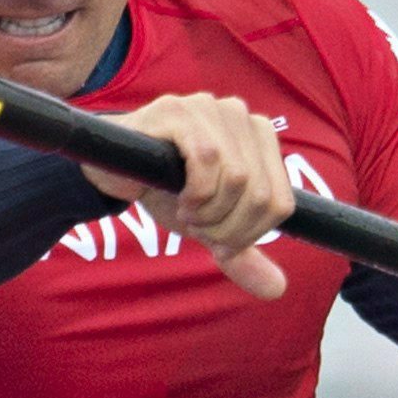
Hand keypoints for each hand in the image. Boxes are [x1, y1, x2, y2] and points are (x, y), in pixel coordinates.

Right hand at [83, 92, 294, 299]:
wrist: (115, 173)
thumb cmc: (167, 191)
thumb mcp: (211, 228)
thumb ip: (243, 255)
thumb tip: (276, 289)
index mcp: (260, 137)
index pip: (281, 203)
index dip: (251, 234)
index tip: (219, 239)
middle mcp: (241, 116)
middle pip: (260, 195)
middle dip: (228, 227)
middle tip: (198, 225)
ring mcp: (211, 107)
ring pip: (238, 178)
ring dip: (210, 211)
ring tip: (187, 210)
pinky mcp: (179, 110)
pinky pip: (208, 159)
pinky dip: (196, 192)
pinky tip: (179, 197)